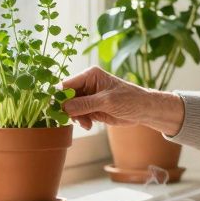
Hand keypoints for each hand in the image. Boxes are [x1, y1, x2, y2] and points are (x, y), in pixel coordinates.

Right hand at [60, 66, 179, 132]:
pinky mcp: (92, 108)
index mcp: (90, 75)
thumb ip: (85, 104)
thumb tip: (64, 107)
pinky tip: (89, 125)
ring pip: (71, 108)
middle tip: (75, 119)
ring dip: (75, 117)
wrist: (143, 110)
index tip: (56, 109)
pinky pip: (79, 115)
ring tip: (86, 123)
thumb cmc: (129, 99)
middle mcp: (87, 84)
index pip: (66, 84)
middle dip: (68, 110)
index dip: (59, 96)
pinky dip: (81, 121)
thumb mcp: (106, 101)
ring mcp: (88, 97)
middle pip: (66, 97)